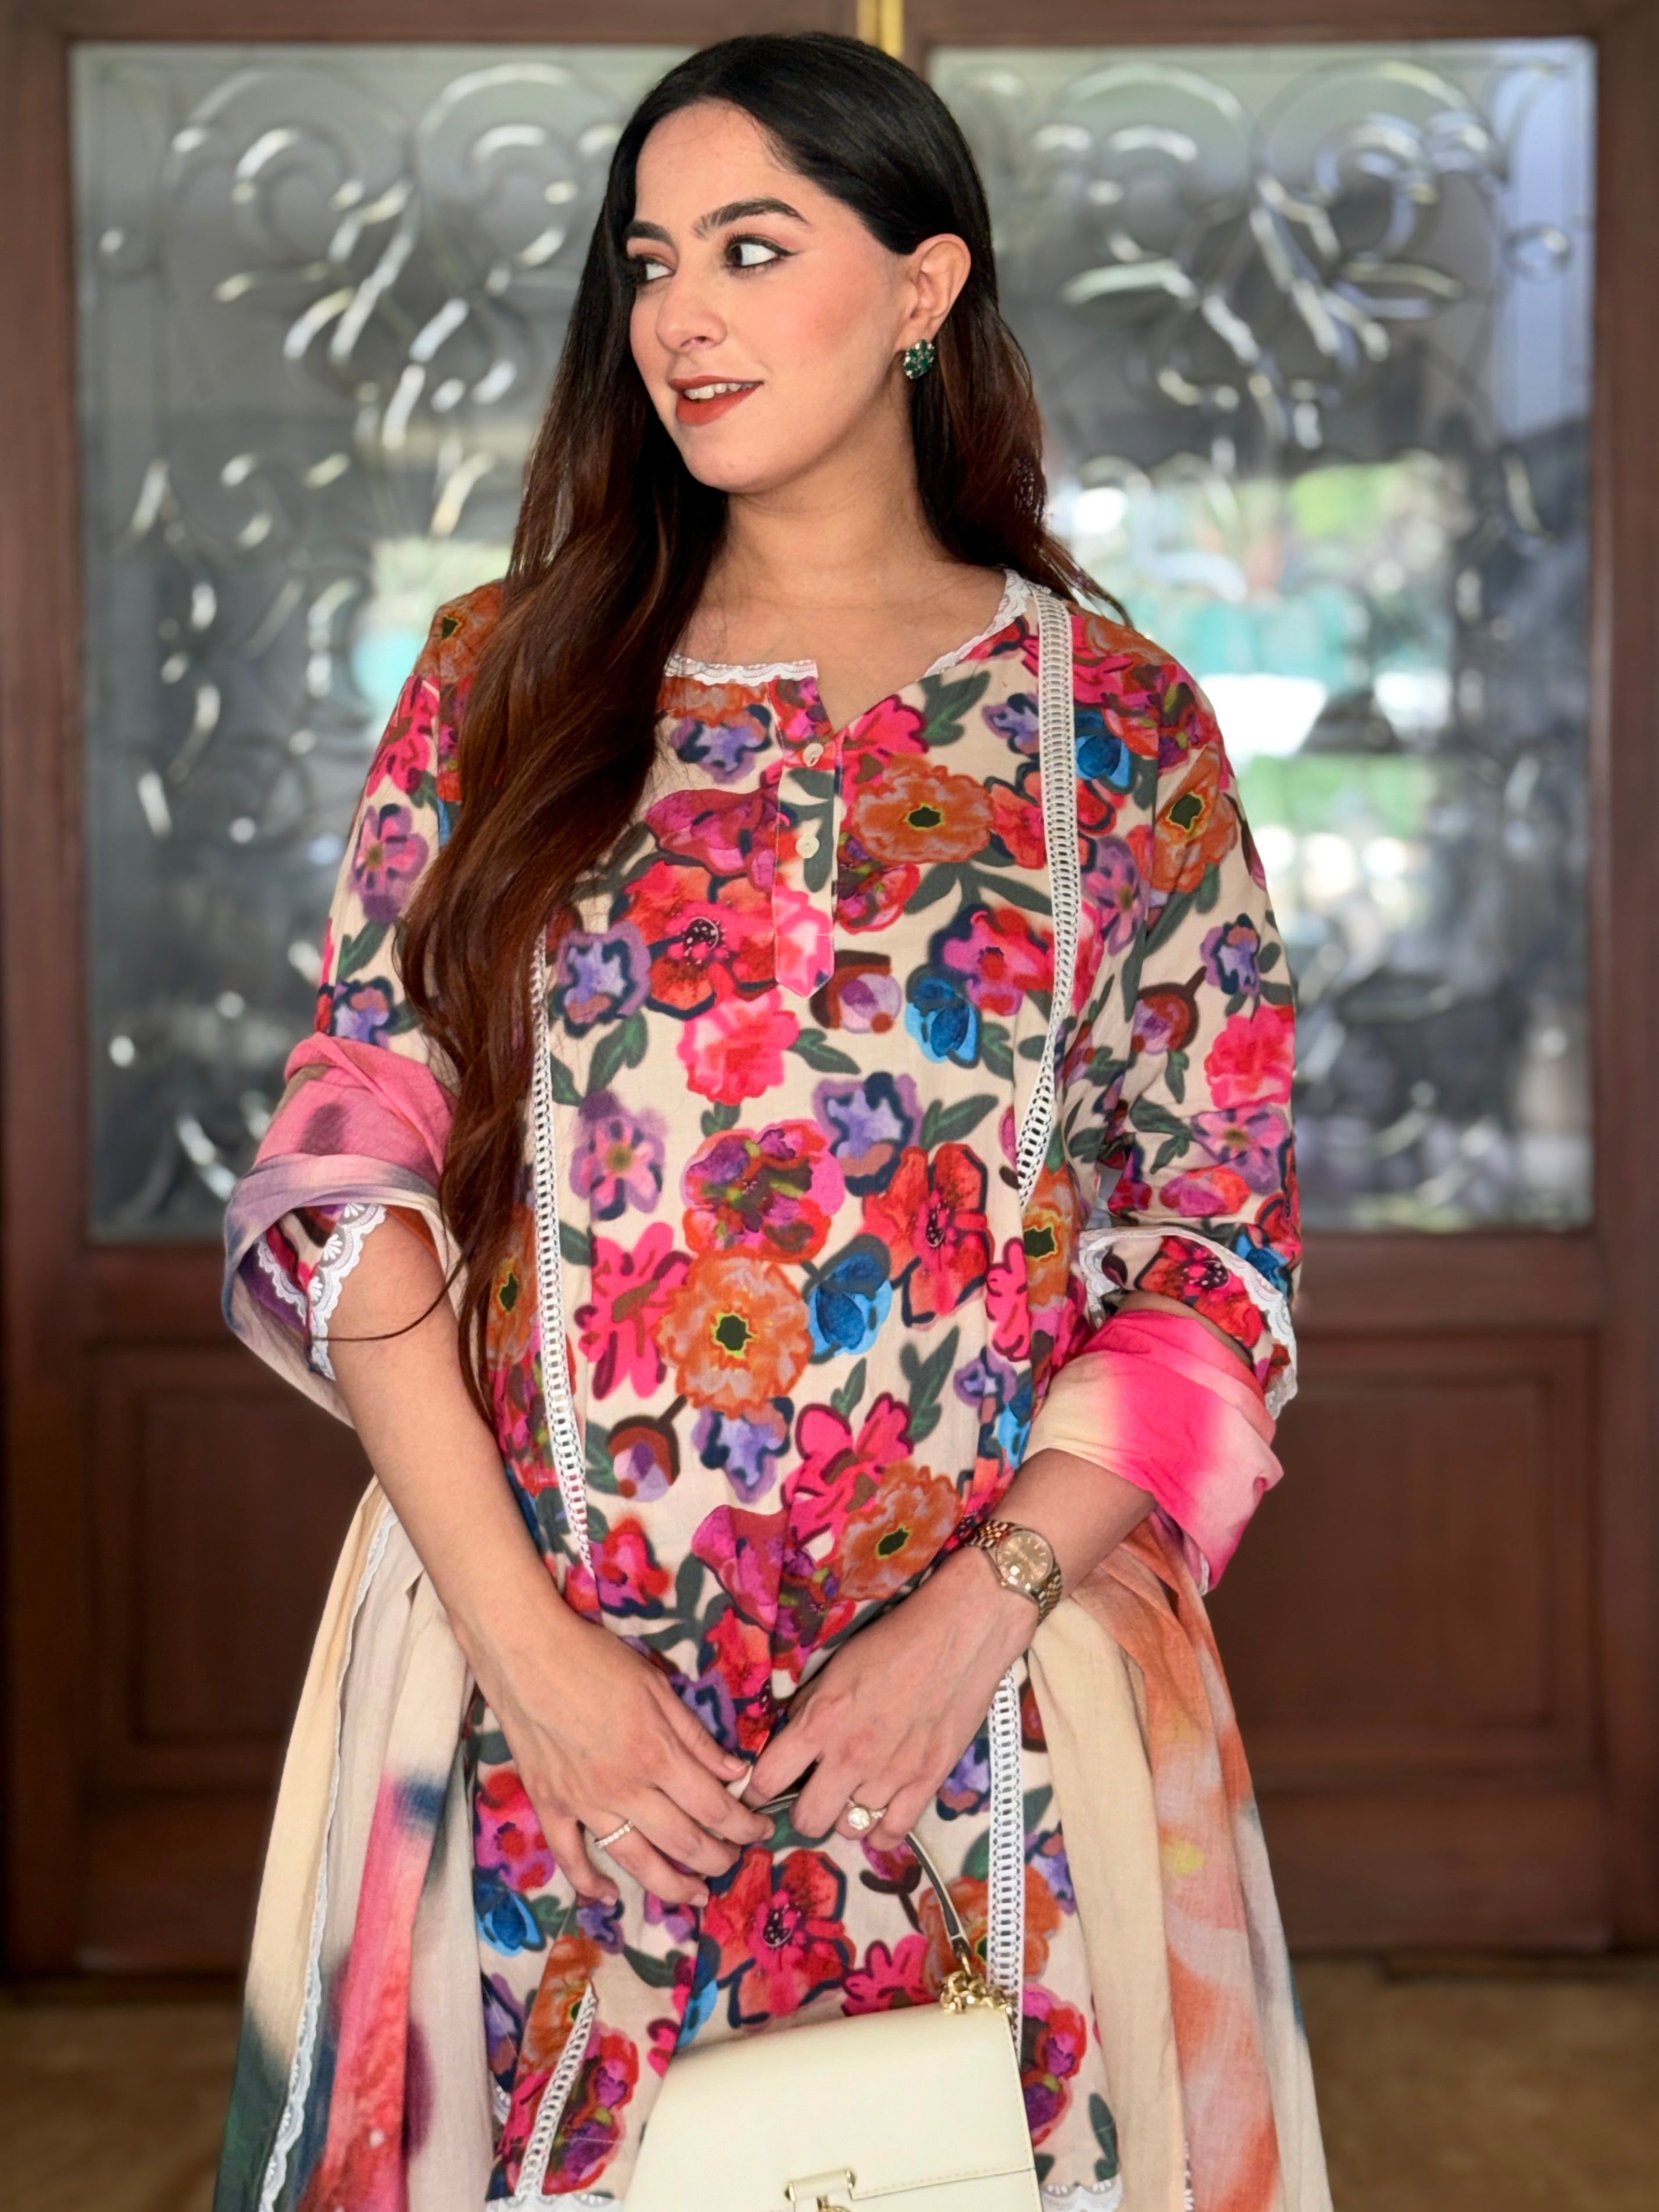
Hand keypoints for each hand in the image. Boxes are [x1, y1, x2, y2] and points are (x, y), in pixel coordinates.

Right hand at [478, 1595, 772, 1910]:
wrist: (525, 1653)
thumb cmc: (595, 1659)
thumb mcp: (657, 1686)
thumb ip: (695, 1735)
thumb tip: (736, 1771)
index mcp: (657, 1753)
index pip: (714, 1806)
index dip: (744, 1825)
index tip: (761, 1830)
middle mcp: (624, 1788)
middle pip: (682, 1842)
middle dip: (717, 1859)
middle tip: (734, 1861)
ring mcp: (584, 1803)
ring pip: (635, 1862)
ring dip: (671, 1886)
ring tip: (695, 1895)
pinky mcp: (549, 1807)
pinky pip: (571, 1858)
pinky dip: (589, 1883)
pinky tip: (609, 1896)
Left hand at [744, 1548, 1033, 1850]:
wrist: (960, 1632)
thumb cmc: (894, 1640)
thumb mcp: (836, 1667)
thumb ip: (809, 1710)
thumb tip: (788, 1743)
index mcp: (820, 1721)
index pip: (767, 1779)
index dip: (758, 1788)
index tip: (762, 1787)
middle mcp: (850, 1756)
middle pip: (807, 1820)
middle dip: (804, 1810)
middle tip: (813, 1794)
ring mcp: (891, 1775)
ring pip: (848, 1829)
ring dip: (845, 1815)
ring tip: (853, 1795)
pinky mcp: (927, 1782)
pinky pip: (892, 1834)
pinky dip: (880, 1831)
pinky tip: (878, 1814)